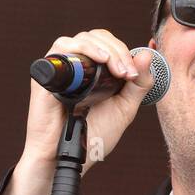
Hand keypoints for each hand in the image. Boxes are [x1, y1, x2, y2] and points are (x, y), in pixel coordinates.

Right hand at [0, 29, 156, 194]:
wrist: (69, 158)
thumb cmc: (92, 136)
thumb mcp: (124, 109)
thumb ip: (138, 84)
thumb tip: (147, 55)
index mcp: (95, 72)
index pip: (110, 45)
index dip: (125, 52)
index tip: (134, 74)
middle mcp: (77, 67)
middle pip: (98, 37)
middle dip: (118, 51)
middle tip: (127, 72)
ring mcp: (61, 68)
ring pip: (83, 38)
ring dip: (105, 49)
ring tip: (117, 69)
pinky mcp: (47, 73)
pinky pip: (62, 47)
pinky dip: (83, 48)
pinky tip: (99, 60)